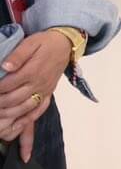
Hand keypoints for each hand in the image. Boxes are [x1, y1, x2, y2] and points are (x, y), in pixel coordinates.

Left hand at [0, 30, 67, 153]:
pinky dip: (27, 120)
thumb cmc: (45, 43)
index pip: (8, 85)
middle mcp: (39, 84)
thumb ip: (18, 55)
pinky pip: (39, 110)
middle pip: (14, 99)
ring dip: (9, 114)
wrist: (66, 45)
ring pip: (25, 108)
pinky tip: (16, 125)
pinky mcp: (49, 94)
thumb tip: (5, 67)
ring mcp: (44, 91)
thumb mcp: (30, 43)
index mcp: (33, 71)